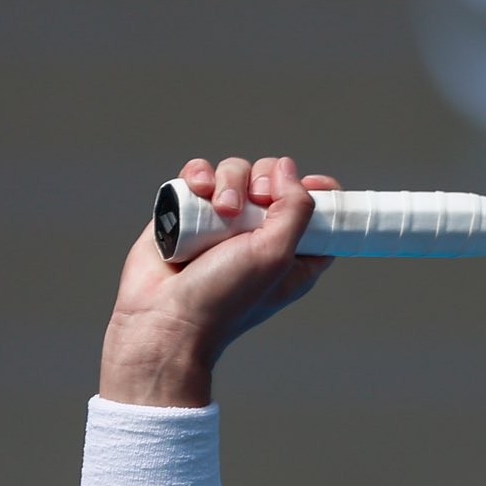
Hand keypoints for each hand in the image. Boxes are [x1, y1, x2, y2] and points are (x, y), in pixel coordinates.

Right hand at [101, 155, 341, 403]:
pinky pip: (199, 175)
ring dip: (229, 181)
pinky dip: (199, 176)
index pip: (319, 212)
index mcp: (293, 253)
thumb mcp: (277, 255)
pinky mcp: (188, 212)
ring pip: (235, 172)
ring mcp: (222, 222)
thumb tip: (288, 168)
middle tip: (255, 202)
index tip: (312, 185)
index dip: (320, 192)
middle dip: (265, 180)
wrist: (165, 317)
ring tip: (219, 210)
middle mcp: (259, 235)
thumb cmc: (224, 298)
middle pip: (274, 179)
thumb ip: (295, 209)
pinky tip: (197, 192)